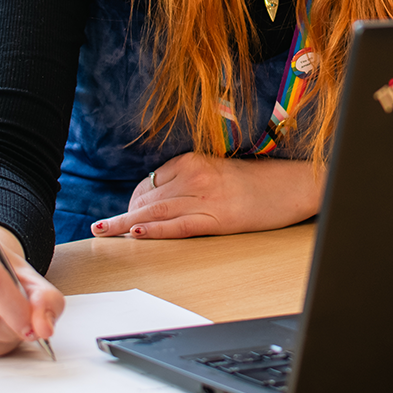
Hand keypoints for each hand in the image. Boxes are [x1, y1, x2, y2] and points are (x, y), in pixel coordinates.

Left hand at [91, 153, 324, 239]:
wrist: (292, 185)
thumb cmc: (259, 180)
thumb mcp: (220, 170)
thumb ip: (192, 179)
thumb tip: (163, 196)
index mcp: (195, 159)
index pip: (152, 179)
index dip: (135, 198)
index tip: (126, 211)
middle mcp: (196, 175)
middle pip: (148, 195)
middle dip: (123, 212)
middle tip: (101, 227)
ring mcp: (206, 196)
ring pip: (155, 211)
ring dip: (125, 222)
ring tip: (103, 231)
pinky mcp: (217, 218)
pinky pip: (177, 226)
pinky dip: (153, 230)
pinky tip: (134, 233)